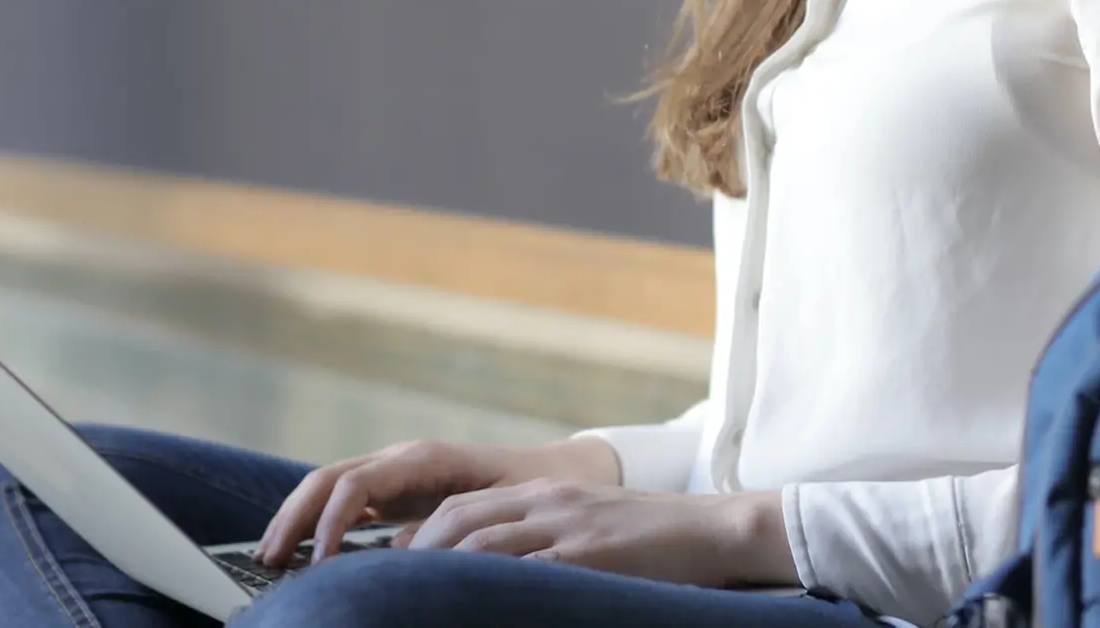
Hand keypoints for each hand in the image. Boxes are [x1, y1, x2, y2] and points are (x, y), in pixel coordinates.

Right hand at [255, 437, 618, 568]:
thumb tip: (405, 559)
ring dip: (297, 519)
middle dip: (294, 517)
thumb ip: (452, 529)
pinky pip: (344, 502)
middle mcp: (400, 460)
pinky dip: (317, 524)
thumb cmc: (532, 489)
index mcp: (422, 459)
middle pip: (327, 480)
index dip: (331, 522)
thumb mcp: (497, 509)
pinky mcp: (395, 491)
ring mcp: (394, 473)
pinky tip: (302, 555)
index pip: (356, 483)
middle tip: (267, 561)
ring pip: (328, 488)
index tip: (318, 564)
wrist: (556, 472)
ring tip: (270, 559)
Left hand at [401, 480, 791, 586]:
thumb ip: (542, 542)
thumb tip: (495, 577)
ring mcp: (568, 524)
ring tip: (413, 600)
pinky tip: (473, 606)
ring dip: (442, 571)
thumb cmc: (652, 541)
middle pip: (460, 519)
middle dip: (417, 553)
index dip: (420, 536)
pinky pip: (532, 571)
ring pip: (484, 542)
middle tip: (384, 587)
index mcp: (542, 492)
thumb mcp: (587, 528)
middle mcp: (546, 500)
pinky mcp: (593, 553)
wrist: (715, 528)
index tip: (389, 566)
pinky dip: (495, 588)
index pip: (462, 507)